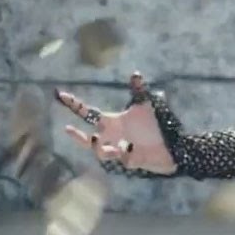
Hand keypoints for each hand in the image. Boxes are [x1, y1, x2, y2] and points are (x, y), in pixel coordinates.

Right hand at [54, 72, 176, 174]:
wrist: (173, 144)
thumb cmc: (157, 125)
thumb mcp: (148, 105)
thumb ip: (139, 91)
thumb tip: (135, 73)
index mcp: (113, 122)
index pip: (89, 113)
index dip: (75, 105)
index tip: (61, 94)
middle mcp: (113, 137)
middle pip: (88, 140)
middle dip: (78, 138)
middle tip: (69, 129)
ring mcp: (121, 150)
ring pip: (101, 153)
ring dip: (99, 147)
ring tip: (98, 138)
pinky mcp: (132, 161)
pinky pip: (124, 159)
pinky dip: (125, 152)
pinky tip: (130, 146)